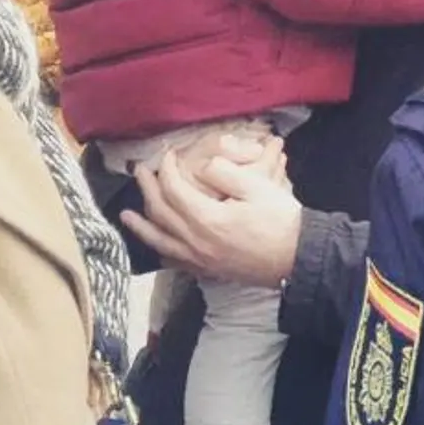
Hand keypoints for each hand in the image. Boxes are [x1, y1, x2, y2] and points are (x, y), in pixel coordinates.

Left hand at [121, 148, 301, 287]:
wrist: (298, 259)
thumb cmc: (281, 221)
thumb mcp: (257, 187)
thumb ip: (225, 173)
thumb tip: (202, 166)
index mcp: (207, 219)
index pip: (174, 189)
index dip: (167, 169)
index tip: (167, 154)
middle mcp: (196, 242)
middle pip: (161, 213)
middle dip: (148, 189)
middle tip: (140, 171)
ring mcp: (200, 259)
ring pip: (160, 241)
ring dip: (141, 226)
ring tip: (126, 215)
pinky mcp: (208, 270)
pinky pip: (174, 261)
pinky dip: (160, 250)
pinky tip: (155, 245)